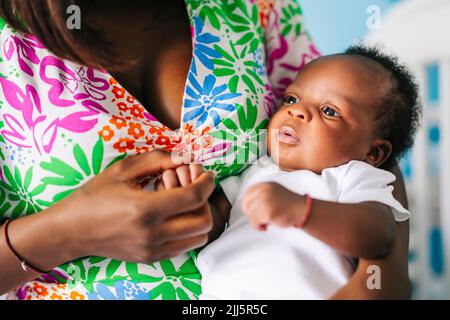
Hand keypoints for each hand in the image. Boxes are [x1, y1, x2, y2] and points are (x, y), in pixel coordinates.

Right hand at [55, 150, 214, 263]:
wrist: (71, 230)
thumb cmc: (94, 196)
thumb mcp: (123, 170)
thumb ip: (157, 160)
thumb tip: (184, 156)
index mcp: (144, 209)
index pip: (194, 198)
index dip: (207, 183)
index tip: (207, 174)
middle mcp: (152, 234)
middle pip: (203, 220)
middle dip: (204, 200)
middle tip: (190, 186)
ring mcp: (153, 250)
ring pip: (198, 237)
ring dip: (197, 216)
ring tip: (178, 202)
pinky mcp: (151, 258)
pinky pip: (184, 246)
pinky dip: (186, 229)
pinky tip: (170, 215)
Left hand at [242, 182, 304, 230]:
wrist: (302, 210)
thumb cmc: (288, 204)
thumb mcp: (273, 192)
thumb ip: (260, 194)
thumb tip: (245, 203)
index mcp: (264, 185)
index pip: (246, 194)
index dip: (248, 204)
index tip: (254, 210)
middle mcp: (263, 191)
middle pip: (246, 205)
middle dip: (251, 213)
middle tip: (261, 217)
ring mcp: (265, 201)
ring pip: (250, 215)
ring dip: (256, 221)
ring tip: (266, 221)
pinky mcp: (268, 212)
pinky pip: (255, 222)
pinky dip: (259, 227)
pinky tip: (266, 226)